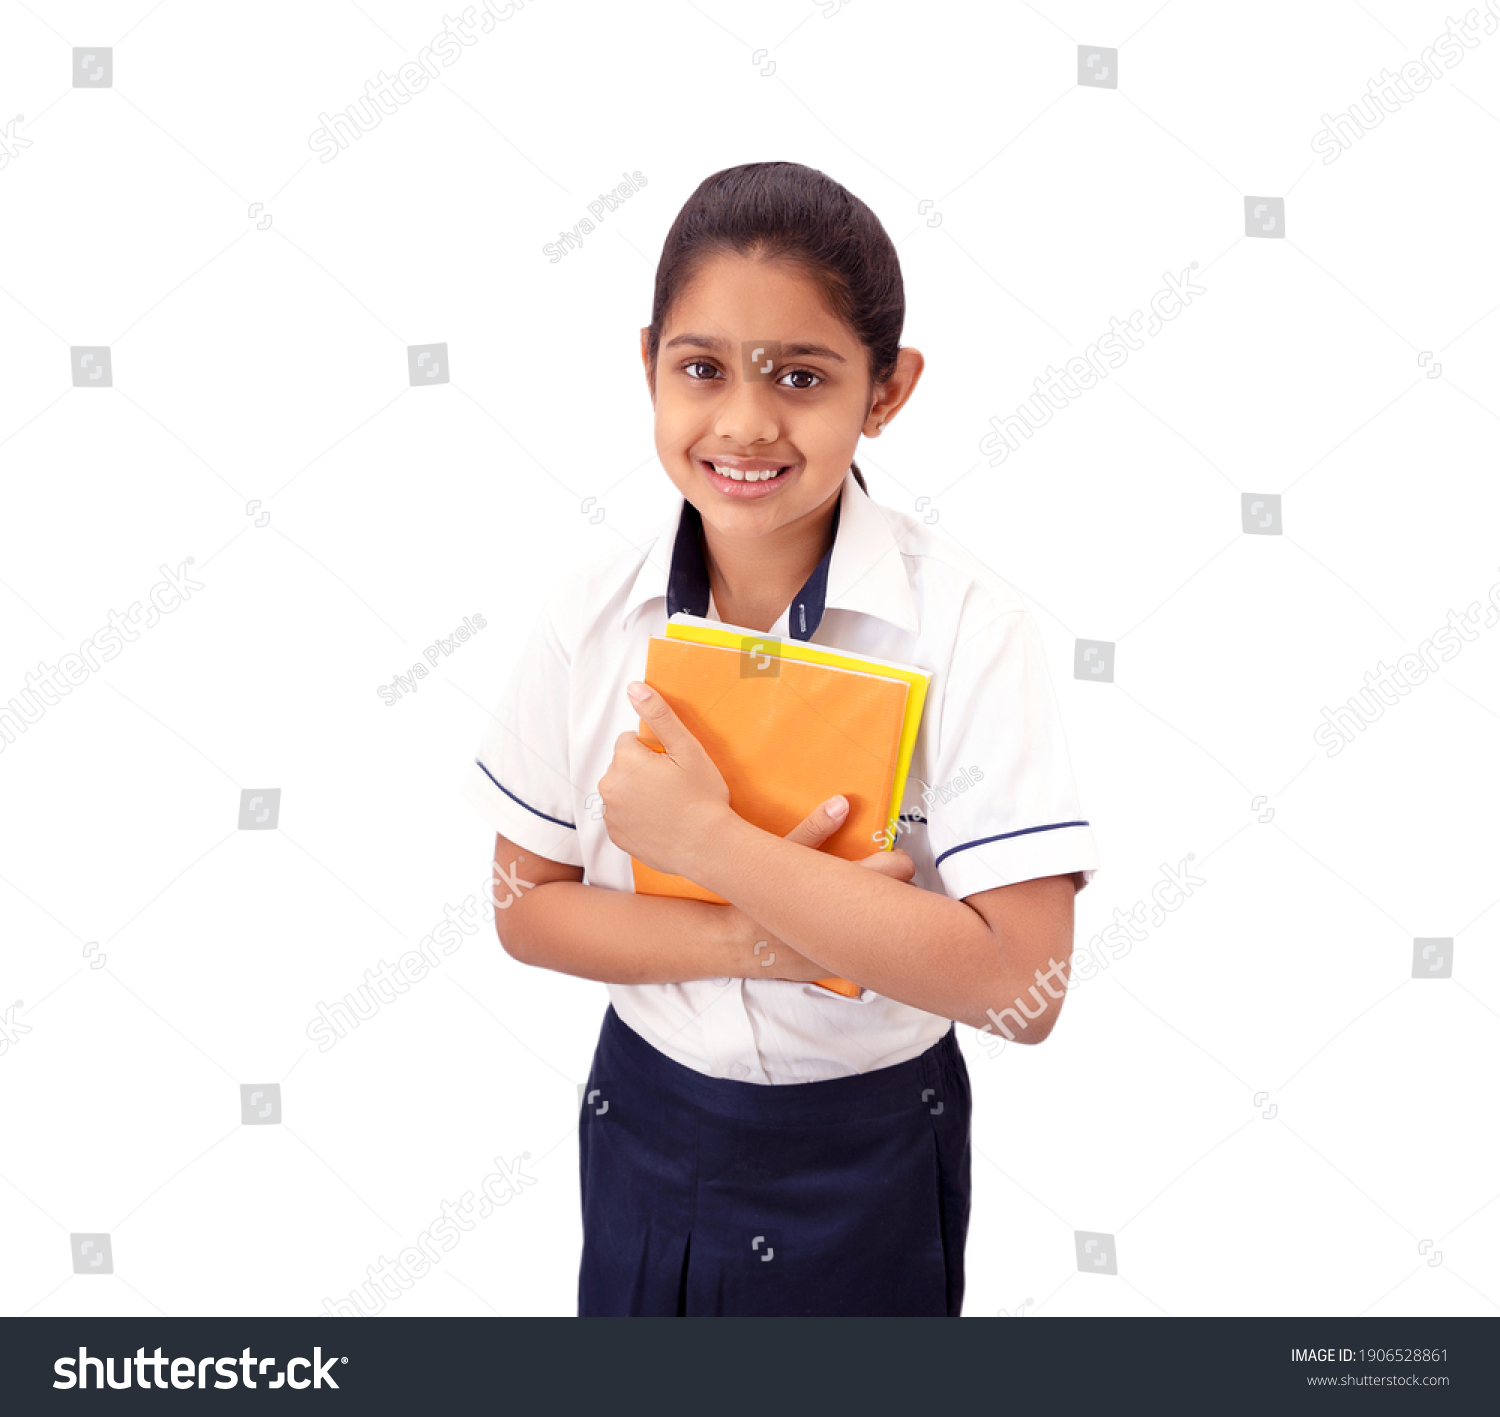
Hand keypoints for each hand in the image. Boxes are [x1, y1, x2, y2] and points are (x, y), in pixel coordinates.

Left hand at [598, 681, 733, 877]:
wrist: (708, 847)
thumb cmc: (702, 797)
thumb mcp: (687, 749)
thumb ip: (658, 715)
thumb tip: (634, 687)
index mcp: (624, 761)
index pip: (629, 741)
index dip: (653, 751)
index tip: (673, 767)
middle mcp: (609, 787)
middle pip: (622, 766)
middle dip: (641, 771)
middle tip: (672, 786)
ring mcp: (610, 815)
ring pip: (620, 791)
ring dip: (636, 794)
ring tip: (667, 806)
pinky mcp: (615, 837)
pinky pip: (620, 816)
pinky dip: (635, 817)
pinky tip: (659, 822)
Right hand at [725, 799, 916, 982]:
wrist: (733, 942)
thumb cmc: (756, 898)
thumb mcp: (783, 856)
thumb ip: (815, 829)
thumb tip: (843, 802)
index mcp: (843, 891)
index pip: (895, 871)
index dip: (899, 862)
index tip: (893, 858)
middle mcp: (851, 924)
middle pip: (899, 902)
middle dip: (896, 889)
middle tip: (884, 878)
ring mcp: (847, 951)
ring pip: (885, 931)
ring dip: (879, 915)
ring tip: (866, 904)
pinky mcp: (837, 968)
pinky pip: (865, 954)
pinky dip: (863, 940)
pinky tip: (850, 932)